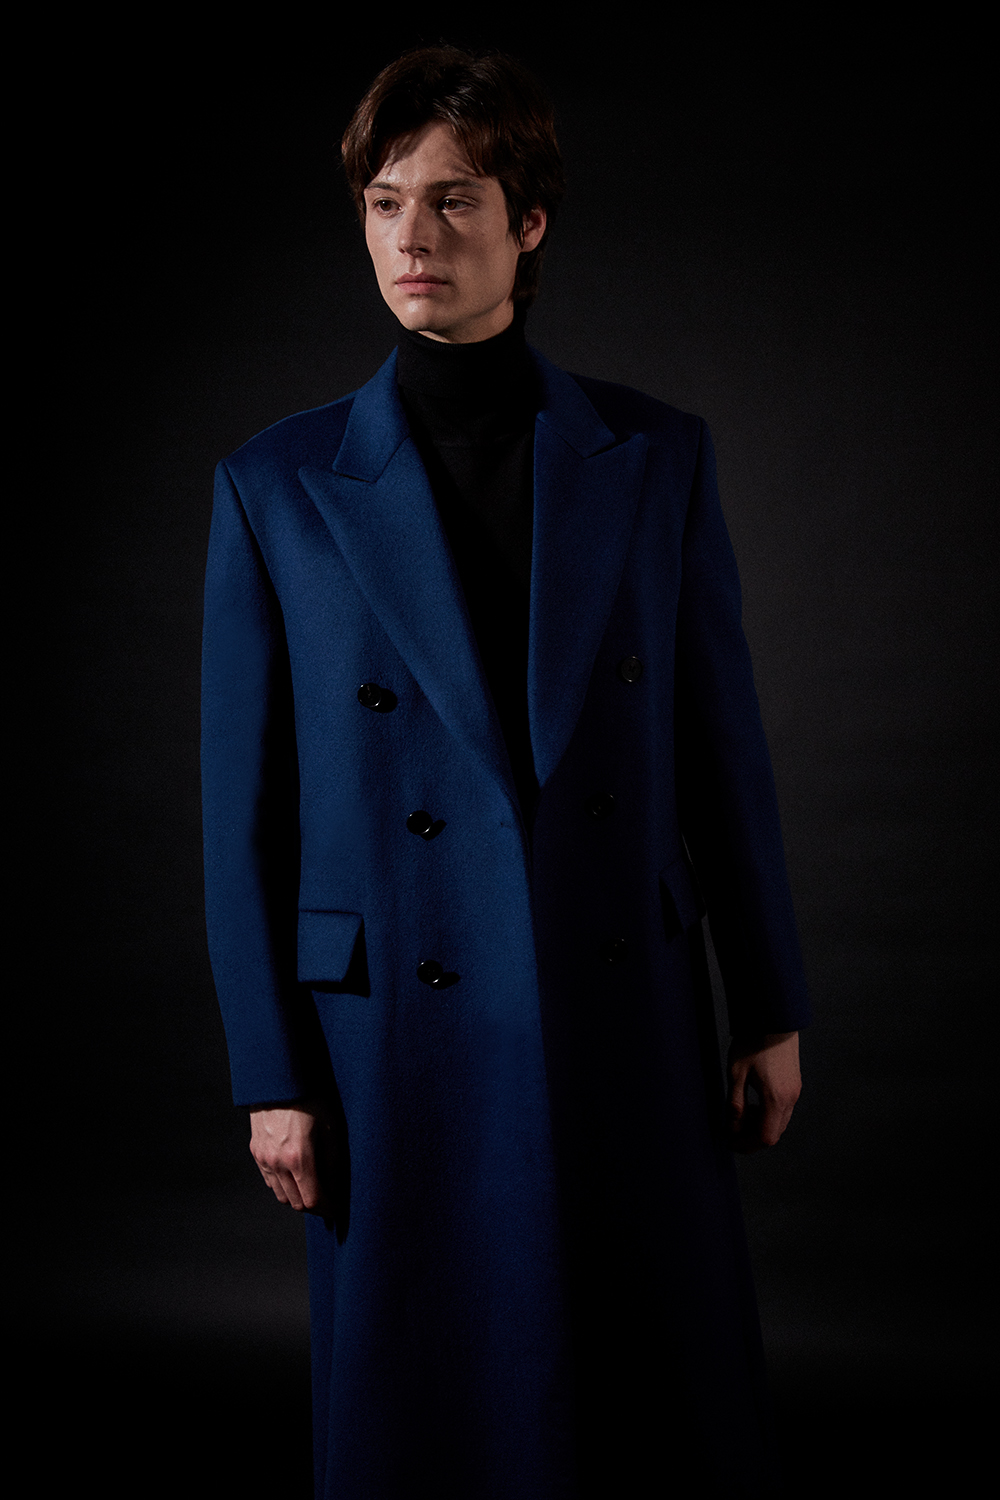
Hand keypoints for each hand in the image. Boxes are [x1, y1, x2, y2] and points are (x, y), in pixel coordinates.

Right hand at [249, 1101, 334, 1214]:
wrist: (280, 1079)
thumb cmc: (311, 1099)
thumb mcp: (331, 1129)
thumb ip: (334, 1165)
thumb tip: (337, 1191)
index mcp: (299, 1158)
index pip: (313, 1201)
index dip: (328, 1209)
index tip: (338, 1208)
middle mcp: (277, 1162)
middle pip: (296, 1203)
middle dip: (315, 1205)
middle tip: (329, 1199)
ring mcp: (263, 1158)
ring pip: (281, 1195)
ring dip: (298, 1196)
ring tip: (314, 1186)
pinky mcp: (256, 1151)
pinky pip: (269, 1180)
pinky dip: (283, 1184)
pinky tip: (295, 1174)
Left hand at [728, 1032, 800, 1152]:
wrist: (773, 1019)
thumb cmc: (752, 1043)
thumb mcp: (736, 1074)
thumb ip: (735, 1104)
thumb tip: (733, 1127)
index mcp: (775, 1099)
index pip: (765, 1138)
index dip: (747, 1145)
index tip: (730, 1142)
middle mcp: (790, 1099)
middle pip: (774, 1133)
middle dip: (752, 1138)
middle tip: (732, 1131)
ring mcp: (795, 1092)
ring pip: (779, 1122)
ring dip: (761, 1125)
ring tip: (742, 1113)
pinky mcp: (795, 1084)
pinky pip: (783, 1110)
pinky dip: (768, 1114)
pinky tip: (754, 1102)